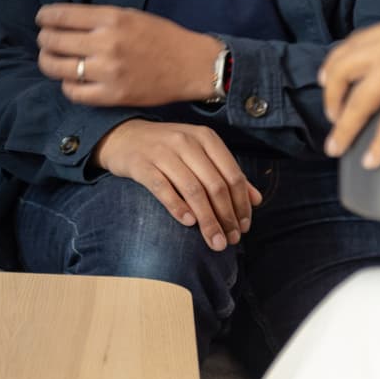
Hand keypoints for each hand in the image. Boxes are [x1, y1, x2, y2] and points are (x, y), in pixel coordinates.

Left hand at [36, 4, 220, 106]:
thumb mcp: (129, 15)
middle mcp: (107, 44)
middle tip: (47, 41)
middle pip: (52, 41)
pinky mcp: (113, 95)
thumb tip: (61, 20)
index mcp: (111, 19)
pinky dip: (67, 85)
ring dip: (48, 62)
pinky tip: (72, 79)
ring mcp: (108, 71)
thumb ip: (97, 18)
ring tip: (53, 60)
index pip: (60, 16)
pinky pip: (73, 92)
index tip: (42, 20)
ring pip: (56, 67)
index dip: (44, 17)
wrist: (192, 66)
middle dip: (44, 40)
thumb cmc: (160, 37)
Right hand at [94, 120, 263, 251]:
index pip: (233, 175)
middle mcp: (186, 141)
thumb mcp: (199, 153)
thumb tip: (256, 200)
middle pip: (215, 185)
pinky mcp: (141, 163)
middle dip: (226, 217)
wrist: (123, 136)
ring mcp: (162, 151)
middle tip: (230, 241)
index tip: (243, 228)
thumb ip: (227, 173)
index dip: (241, 205)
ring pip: (192, 190)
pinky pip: (162, 187)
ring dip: (207, 220)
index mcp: (205, 138)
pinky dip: (177, 206)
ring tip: (215, 241)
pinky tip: (187, 223)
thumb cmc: (167, 148)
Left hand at [320, 12, 379, 166]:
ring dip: (344, 127)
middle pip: (344, 68)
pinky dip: (378, 145)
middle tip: (330, 113)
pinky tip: (371, 161)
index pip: (359, 42)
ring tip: (336, 146)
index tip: (330, 76)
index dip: (340, 61)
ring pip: (357, 102)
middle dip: (333, 94)